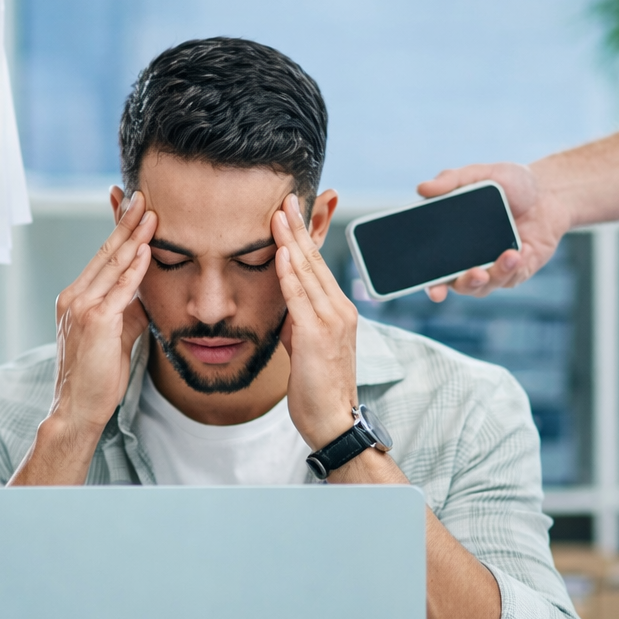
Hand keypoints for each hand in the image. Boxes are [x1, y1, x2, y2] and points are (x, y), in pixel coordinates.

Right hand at [48, 191, 154, 433]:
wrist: (79, 407)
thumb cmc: (99, 375)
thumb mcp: (117, 333)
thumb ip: (129, 308)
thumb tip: (147, 289)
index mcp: (75, 296)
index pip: (101, 255)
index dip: (117, 229)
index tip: (131, 205)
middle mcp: (74, 296)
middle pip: (106, 252)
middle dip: (126, 222)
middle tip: (142, 196)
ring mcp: (81, 307)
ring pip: (112, 264)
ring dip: (133, 236)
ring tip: (150, 212)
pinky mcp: (95, 321)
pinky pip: (119, 289)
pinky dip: (134, 267)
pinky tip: (147, 249)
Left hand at [274, 193, 358, 448]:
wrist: (332, 421)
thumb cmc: (316, 388)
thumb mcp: (303, 346)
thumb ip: (296, 320)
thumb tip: (283, 302)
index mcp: (338, 311)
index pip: (317, 266)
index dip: (303, 237)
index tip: (290, 211)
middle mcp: (339, 310)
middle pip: (314, 261)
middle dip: (298, 227)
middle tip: (286, 197)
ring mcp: (331, 321)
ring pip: (307, 273)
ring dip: (291, 240)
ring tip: (279, 213)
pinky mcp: (317, 336)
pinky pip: (300, 298)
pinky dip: (289, 272)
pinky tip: (280, 251)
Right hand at [414, 162, 569, 299]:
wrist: (548, 192)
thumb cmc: (510, 183)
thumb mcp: (480, 174)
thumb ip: (451, 180)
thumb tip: (422, 188)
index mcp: (451, 241)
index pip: (432, 268)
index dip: (428, 283)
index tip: (433, 290)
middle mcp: (467, 260)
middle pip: (458, 284)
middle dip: (464, 284)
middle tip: (474, 274)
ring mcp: (492, 268)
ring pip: (485, 286)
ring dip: (494, 276)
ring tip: (509, 256)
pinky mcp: (516, 272)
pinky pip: (510, 279)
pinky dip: (513, 268)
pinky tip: (519, 252)